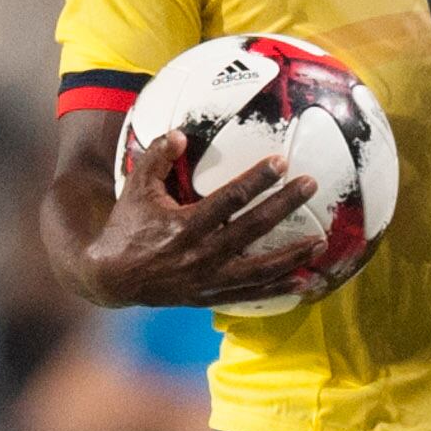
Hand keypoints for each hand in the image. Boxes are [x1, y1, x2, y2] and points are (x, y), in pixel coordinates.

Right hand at [80, 128, 318, 309]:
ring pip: (259, 267)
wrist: (111, 278)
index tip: (281, 163)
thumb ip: (157, 158)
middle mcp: (201, 254)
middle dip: (285, 206)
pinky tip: (303, 283)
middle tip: (311, 186)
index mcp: (185, 225)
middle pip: (252, 228)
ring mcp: (208, 279)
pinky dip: (277, 290)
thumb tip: (179, 133)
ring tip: (319, 241)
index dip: (257, 180)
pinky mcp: (210, 297)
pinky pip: (250, 295)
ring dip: (292, 254)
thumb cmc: (126, 227)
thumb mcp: (136, 188)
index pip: (230, 199)